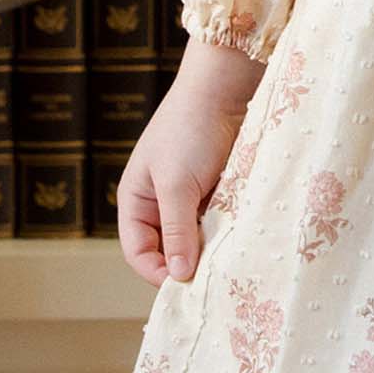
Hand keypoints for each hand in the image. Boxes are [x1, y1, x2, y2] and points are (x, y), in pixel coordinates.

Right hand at [115, 39, 263, 287]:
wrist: (223, 88)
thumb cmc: (189, 131)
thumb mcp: (177, 185)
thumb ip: (177, 232)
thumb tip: (178, 276)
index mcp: (136, 199)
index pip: (137, 251)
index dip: (155, 271)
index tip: (183, 284)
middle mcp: (160, 201)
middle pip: (167, 248)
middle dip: (184, 262)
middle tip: (208, 274)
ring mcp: (189, 195)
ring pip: (195, 237)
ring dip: (208, 247)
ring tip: (224, 253)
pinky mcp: (216, 189)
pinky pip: (217, 221)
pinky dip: (225, 230)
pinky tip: (237, 233)